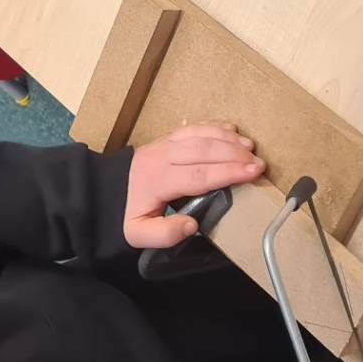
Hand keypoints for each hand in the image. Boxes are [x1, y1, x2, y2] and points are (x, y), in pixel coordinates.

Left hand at [122, 124, 265, 249]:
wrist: (103, 191)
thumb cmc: (126, 213)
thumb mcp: (137, 234)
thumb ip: (164, 234)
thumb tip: (192, 225)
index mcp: (157, 180)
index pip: (199, 174)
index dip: (228, 172)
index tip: (253, 173)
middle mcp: (162, 156)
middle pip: (203, 150)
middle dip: (234, 155)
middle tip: (259, 164)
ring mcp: (164, 143)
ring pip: (199, 134)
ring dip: (227, 139)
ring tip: (250, 149)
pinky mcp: (166, 137)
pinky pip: (192, 127)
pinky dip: (214, 126)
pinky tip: (231, 131)